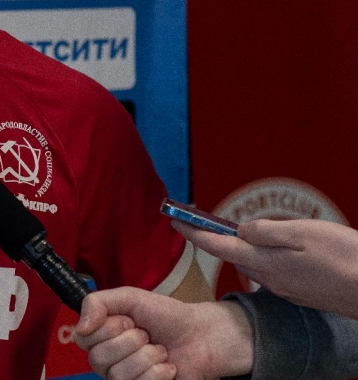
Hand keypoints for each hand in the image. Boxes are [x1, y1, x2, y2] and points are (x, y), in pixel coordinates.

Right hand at [74, 287, 252, 379]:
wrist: (200, 336)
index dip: (107, 329)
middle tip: (147, 335)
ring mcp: (124, 379)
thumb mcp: (130, 297)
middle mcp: (107, 361)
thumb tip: (81, 327)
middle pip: (98, 358)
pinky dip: (159, 373)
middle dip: (130, 341)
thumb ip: (97, 302)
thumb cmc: (166, 316)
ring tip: (160, 350)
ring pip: (119, 374)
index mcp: (100, 337)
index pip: (82, 338)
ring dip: (148, 357)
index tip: (129, 320)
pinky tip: (168, 367)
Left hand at [176, 218, 357, 319]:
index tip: (174, 220)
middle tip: (210, 220)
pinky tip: (286, 251)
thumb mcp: (302, 233)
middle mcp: (270, 278)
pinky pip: (274, 272)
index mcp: (265, 261)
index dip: (193, 232)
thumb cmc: (344, 258)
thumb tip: (240, 231)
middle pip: (235, 254)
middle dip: (220, 237)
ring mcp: (285, 288)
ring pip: (255, 263)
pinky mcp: (300, 293)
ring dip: (249, 247)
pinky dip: (270, 258)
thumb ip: (265, 231)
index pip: (217, 245)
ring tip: (257, 231)